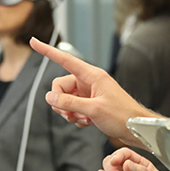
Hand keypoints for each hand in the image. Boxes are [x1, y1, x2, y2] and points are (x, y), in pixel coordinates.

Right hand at [30, 38, 151, 144]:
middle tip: (69, 114)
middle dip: (60, 102)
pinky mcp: (90, 105)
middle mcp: (89, 82)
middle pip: (60, 86)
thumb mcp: (93, 110)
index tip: (33, 41)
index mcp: (92, 75)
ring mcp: (89, 93)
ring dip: (69, 112)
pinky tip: (88, 123)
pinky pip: (73, 109)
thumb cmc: (122, 116)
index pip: (64, 59)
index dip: (47, 51)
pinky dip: (76, 118)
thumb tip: (50, 98)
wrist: (137, 129)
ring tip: (82, 120)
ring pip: (65, 99)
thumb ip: (69, 103)